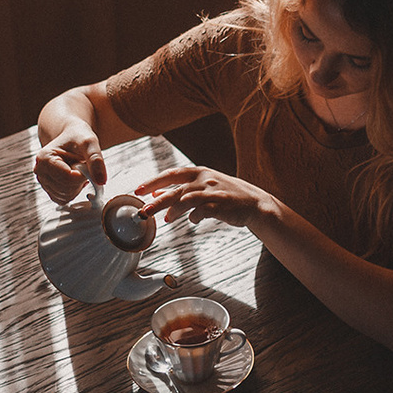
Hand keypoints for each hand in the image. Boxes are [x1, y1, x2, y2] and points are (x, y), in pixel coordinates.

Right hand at [34, 122, 106, 204]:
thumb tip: (101, 181)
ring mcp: (43, 181)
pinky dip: (74, 191)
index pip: (68, 179)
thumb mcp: (90, 142)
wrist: (72, 136)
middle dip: (80, 180)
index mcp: (45, 158)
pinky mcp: (49, 189)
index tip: (86, 163)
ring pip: (66, 196)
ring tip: (78, 169)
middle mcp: (40, 171)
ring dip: (78, 185)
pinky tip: (75, 177)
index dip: (83, 175)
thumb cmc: (78, 137)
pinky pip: (65, 199)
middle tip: (82, 165)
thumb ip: (96, 159)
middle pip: (66, 189)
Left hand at [136, 166, 275, 229]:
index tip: (139, 190)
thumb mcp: (203, 186)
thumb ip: (181, 189)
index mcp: (199, 172)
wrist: (254, 203)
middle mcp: (204, 179)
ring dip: (174, 210)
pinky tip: (193, 220)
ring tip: (166, 219)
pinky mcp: (221, 205)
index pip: (171, 174)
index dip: (153, 182)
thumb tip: (156, 194)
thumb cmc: (225, 194)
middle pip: (175, 189)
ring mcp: (213, 192)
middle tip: (143, 210)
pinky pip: (202, 211)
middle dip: (157, 200)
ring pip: (187, 200)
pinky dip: (194, 217)